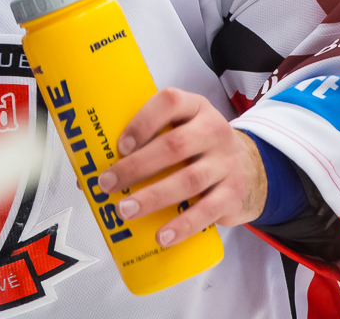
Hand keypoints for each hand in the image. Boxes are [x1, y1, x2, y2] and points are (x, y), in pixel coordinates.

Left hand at [95, 86, 267, 247]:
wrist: (253, 168)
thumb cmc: (200, 149)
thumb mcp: (182, 131)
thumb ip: (145, 144)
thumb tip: (86, 175)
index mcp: (194, 108)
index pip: (169, 103)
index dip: (143, 122)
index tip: (119, 145)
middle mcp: (213, 131)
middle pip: (175, 145)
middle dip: (137, 166)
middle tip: (108, 183)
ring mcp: (226, 163)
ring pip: (189, 179)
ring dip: (153, 197)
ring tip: (126, 210)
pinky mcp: (233, 194)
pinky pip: (207, 211)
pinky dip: (182, 225)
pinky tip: (161, 236)